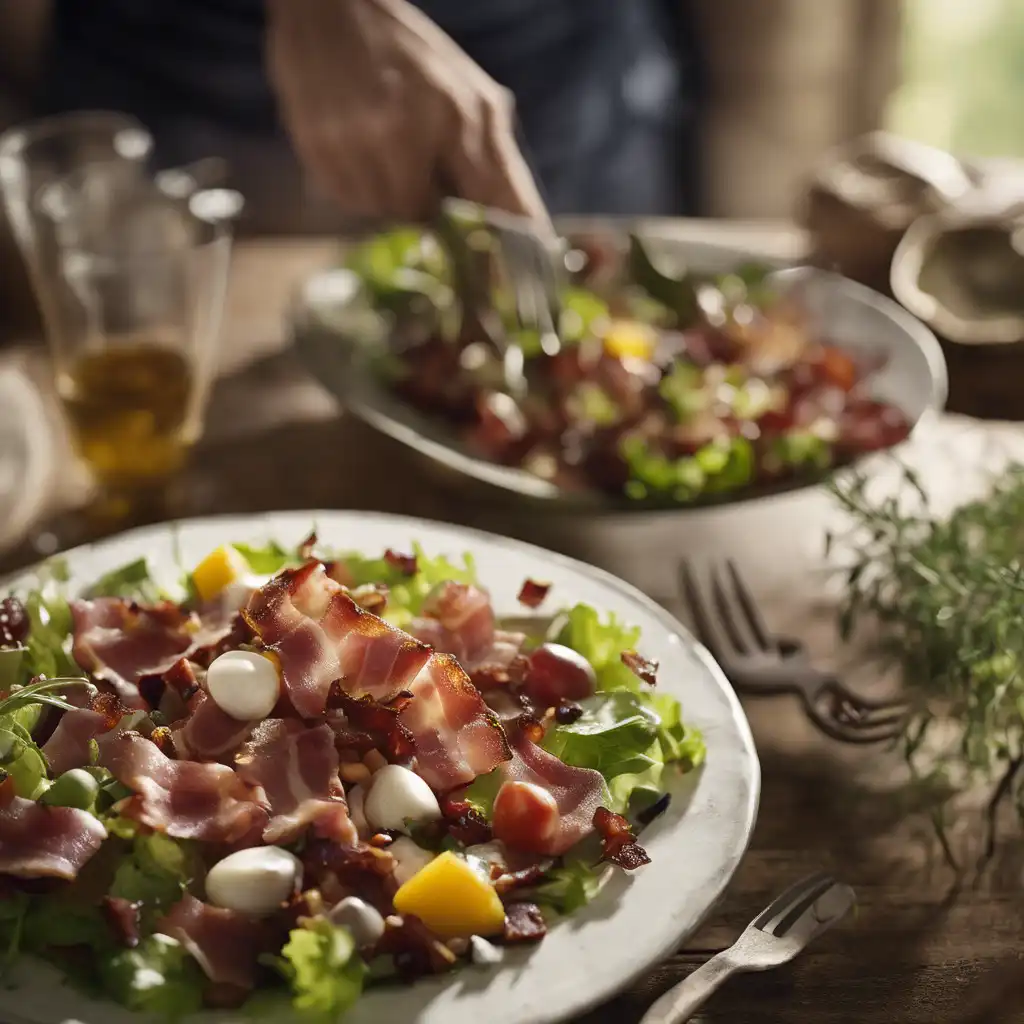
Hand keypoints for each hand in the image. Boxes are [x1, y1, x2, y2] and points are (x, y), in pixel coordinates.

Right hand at [266, 0, 550, 226]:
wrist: (330, 6)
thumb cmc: (412, 56)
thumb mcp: (470, 95)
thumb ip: (495, 162)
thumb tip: (524, 232)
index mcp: (460, 113)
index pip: (499, 201)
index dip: (511, 246)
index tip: (519, 285)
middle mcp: (407, 130)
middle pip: (431, 220)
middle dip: (431, 208)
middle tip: (422, 170)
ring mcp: (358, 143)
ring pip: (388, 215)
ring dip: (393, 197)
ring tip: (387, 151)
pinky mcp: (319, 150)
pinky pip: (351, 203)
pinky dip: (361, 188)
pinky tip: (358, 149)